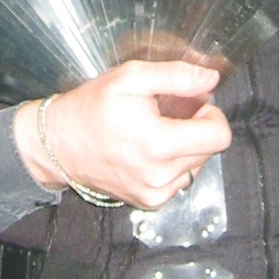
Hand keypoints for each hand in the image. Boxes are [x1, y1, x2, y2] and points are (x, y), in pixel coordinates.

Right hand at [13, 61, 230, 211]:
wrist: (58, 145)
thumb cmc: (91, 108)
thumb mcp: (131, 78)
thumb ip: (175, 76)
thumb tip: (210, 80)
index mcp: (157, 143)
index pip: (219, 136)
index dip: (211, 114)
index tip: (194, 105)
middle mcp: (159, 175)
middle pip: (210, 150)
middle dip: (197, 128)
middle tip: (169, 114)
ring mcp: (155, 193)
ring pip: (198, 165)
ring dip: (185, 147)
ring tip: (155, 131)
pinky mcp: (151, 202)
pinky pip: (180, 180)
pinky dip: (172, 163)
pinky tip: (149, 150)